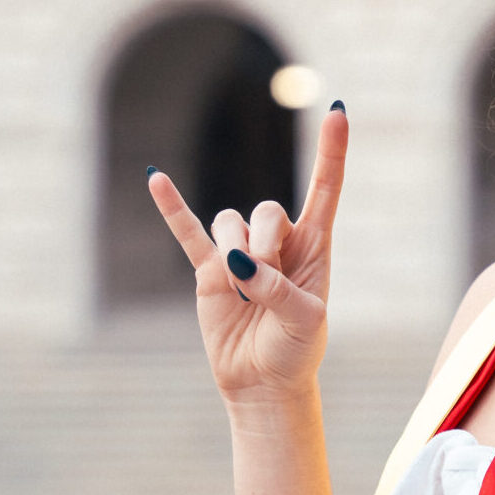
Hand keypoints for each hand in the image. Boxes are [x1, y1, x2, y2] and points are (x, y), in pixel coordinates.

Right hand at [147, 104, 347, 405]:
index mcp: (315, 248)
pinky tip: (155, 179)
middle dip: (265, 245)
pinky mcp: (209, 272)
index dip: (331, 152)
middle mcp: (279, 243)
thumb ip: (278, 290)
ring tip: (244, 294)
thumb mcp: (304, 322)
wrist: (264, 383)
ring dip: (235, 253)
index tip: (338, 111)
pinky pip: (187, 233)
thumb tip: (238, 263)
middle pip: (266, 210)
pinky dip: (172, 207)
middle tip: (267, 282)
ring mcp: (240, 254)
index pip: (325, 189)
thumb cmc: (296, 351)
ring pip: (229, 223)